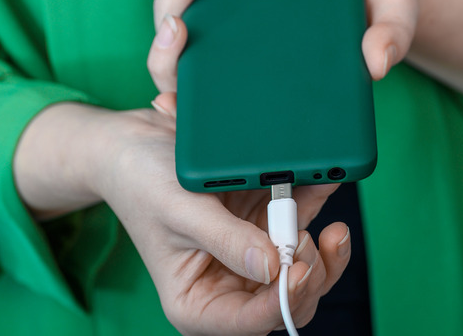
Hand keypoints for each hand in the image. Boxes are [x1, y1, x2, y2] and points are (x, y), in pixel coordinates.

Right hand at [15, 103, 350, 334]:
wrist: (134, 144)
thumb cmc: (142, 182)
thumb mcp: (180, 210)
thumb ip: (226, 241)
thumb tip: (272, 266)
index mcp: (198, 301)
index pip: (249, 322)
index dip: (282, 302)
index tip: (299, 269)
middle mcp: (228, 285)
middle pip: (287, 301)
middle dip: (310, 274)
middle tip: (312, 238)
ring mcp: (250, 255)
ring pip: (304, 269)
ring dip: (323, 246)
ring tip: (327, 221)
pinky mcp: (264, 225)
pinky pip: (301, 224)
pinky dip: (316, 206)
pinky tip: (325, 184)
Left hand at [148, 0, 418, 115]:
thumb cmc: (381, 5)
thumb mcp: (395, 17)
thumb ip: (390, 38)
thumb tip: (376, 62)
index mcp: (271, 82)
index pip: (219, 108)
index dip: (185, 112)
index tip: (168, 103)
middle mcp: (243, 59)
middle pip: (185, 65)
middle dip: (170, 46)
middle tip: (181, 23)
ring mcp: (234, 27)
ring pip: (180, 23)